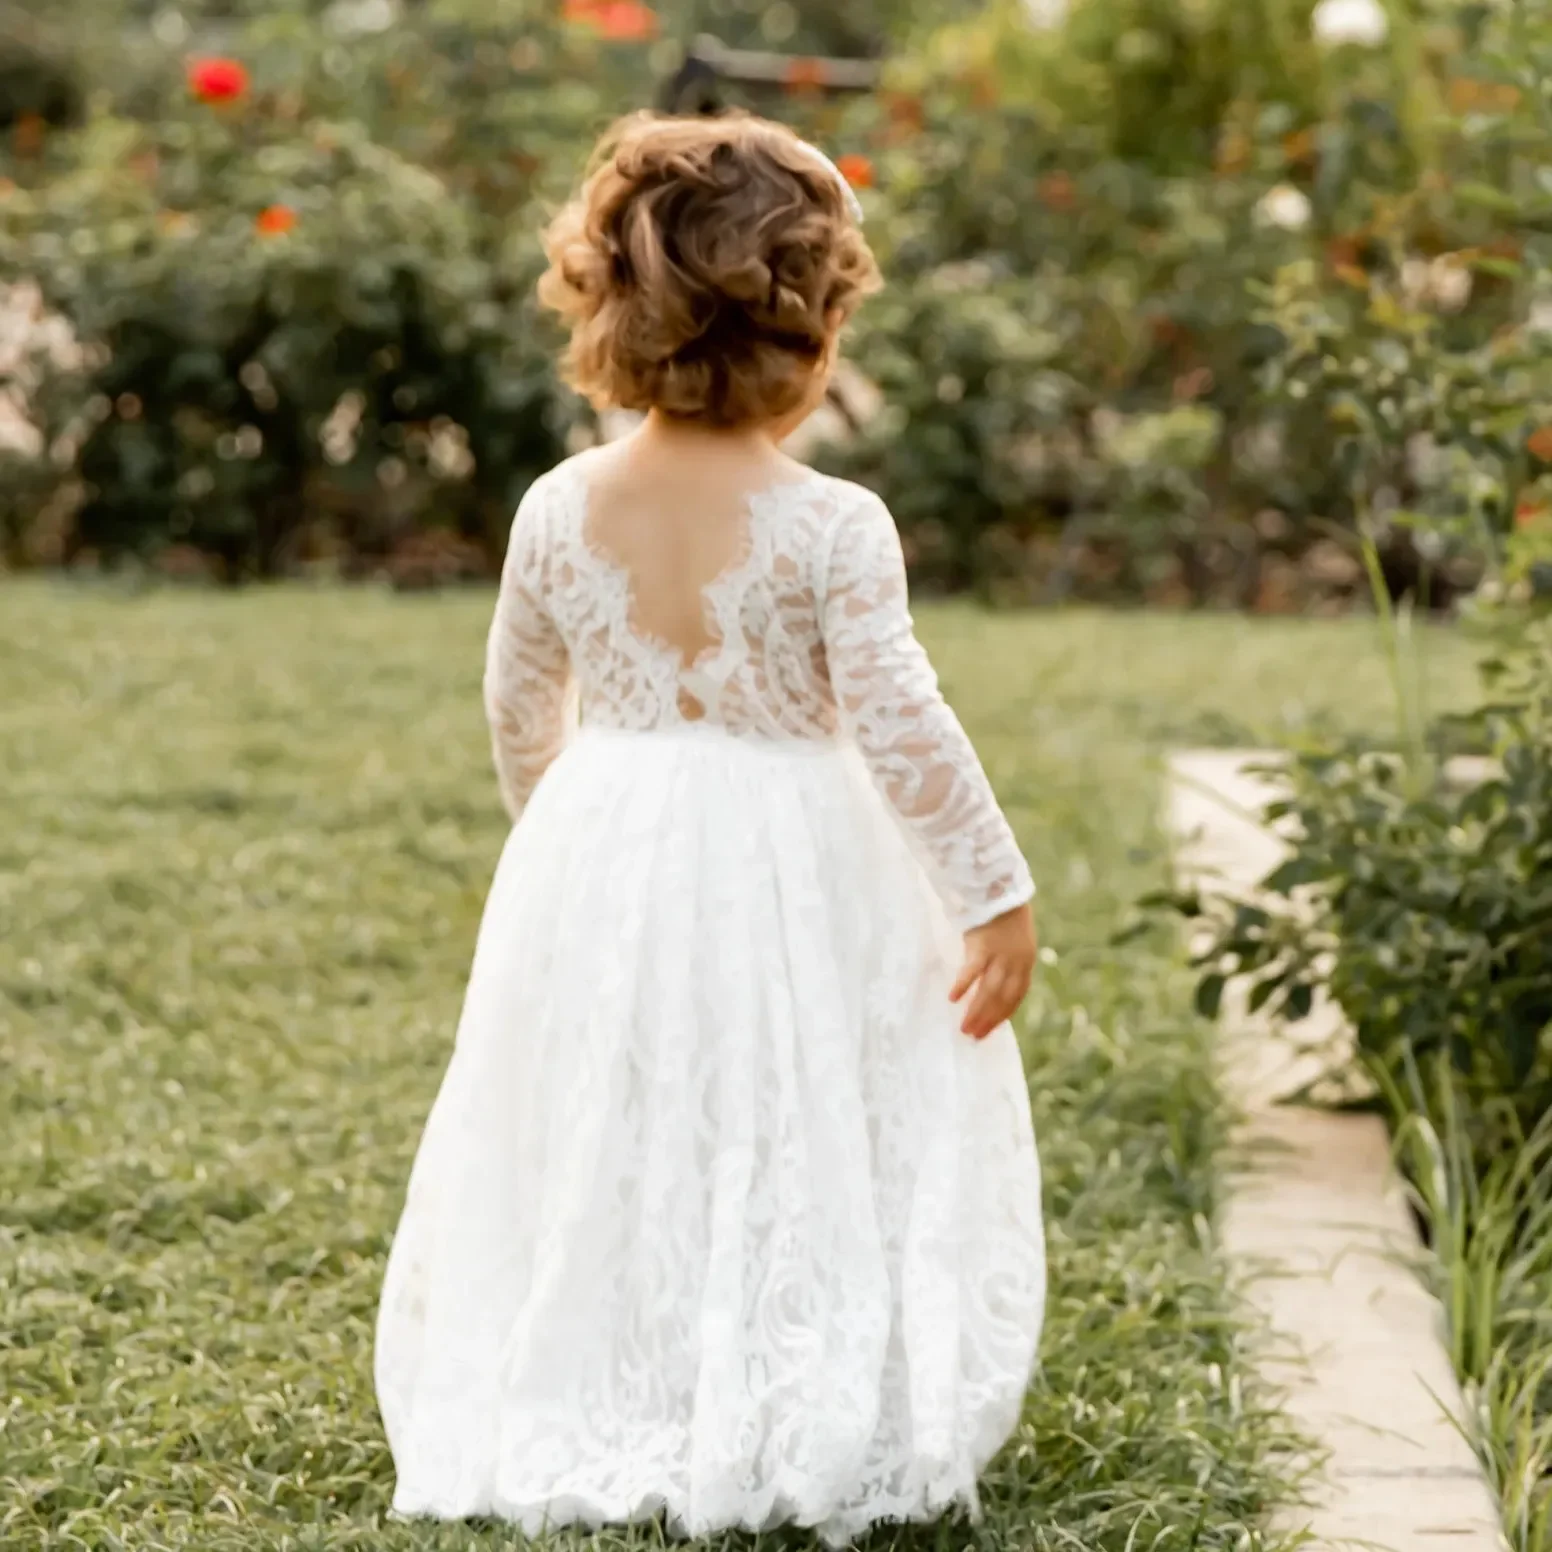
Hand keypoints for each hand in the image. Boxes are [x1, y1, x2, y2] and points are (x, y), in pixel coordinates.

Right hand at [950, 903, 1036, 1039]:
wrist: (1001, 888)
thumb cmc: (1004, 913)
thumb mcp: (1015, 940)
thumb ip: (1008, 962)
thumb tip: (994, 983)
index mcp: (1025, 962)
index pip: (1016, 997)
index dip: (1003, 1015)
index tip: (990, 1031)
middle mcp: (1016, 963)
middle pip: (1002, 998)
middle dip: (988, 1020)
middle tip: (973, 1036)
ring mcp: (1000, 955)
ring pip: (989, 991)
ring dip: (976, 1011)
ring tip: (964, 1027)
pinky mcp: (983, 945)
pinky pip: (972, 971)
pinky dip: (963, 985)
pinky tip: (953, 999)